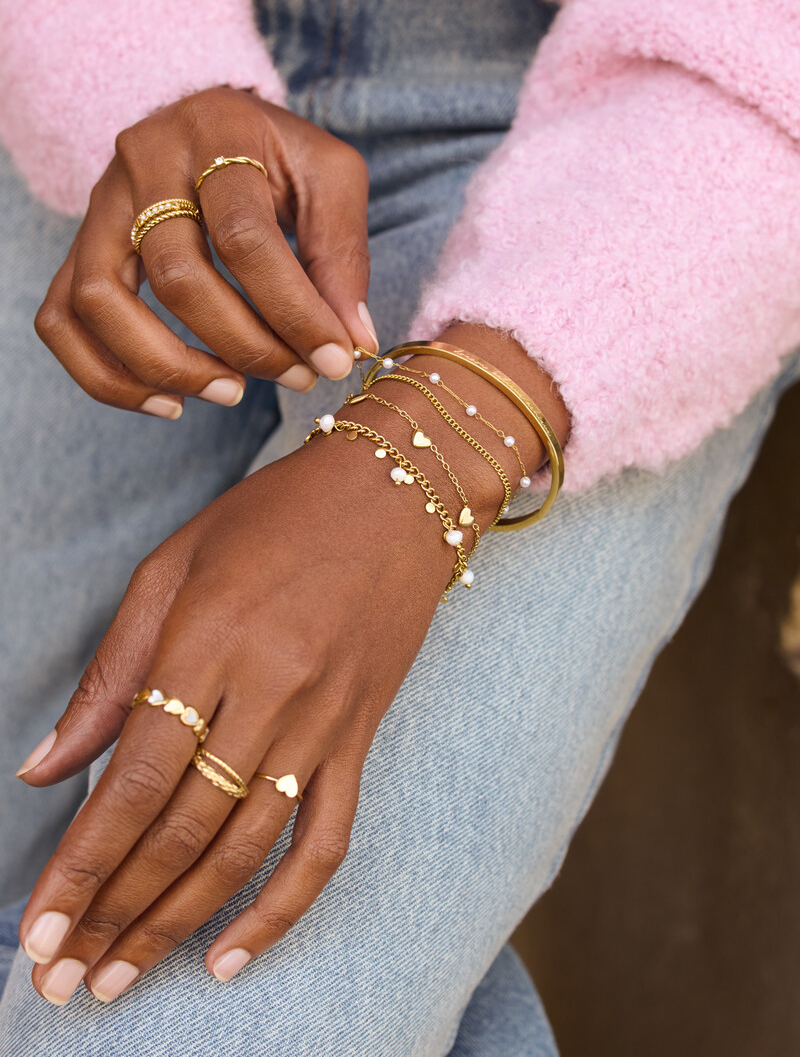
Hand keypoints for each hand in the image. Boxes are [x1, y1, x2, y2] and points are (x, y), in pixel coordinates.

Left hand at [16, 325, 569, 1005]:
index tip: (40, 930)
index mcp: (208, 640)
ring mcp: (324, 720)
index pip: (133, 779)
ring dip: (177, 924)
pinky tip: (234, 956)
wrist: (399, 491)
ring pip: (244, 849)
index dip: (80, 863)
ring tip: (121, 980)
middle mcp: (269, 691)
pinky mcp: (361, 735)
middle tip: (66, 980)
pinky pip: (327, 839)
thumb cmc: (274, 515)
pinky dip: (284, 908)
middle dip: (115, 913)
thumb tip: (43, 769)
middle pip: (182, 829)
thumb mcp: (173, 566)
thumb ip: (111, 672)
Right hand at [34, 87, 378, 417]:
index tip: (336, 358)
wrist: (214, 122)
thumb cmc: (279, 155)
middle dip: (246, 344)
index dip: (294, 310)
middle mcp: (143, 161)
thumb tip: (350, 341)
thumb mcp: (330, 178)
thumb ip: (342, 255)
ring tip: (232, 393)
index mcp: (216, 131)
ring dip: (168, 366)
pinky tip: (170, 403)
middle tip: (298, 376)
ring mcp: (100, 204)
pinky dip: (107, 377)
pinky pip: (62, 320)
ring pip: (100, 300)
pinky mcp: (80, 245)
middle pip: (176, 274)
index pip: (245, 237)